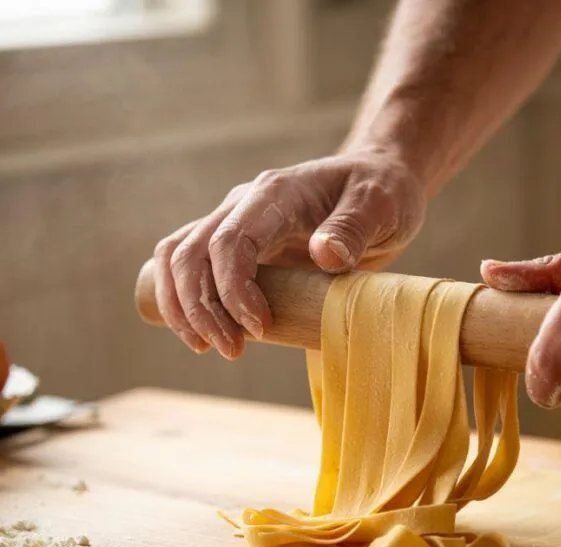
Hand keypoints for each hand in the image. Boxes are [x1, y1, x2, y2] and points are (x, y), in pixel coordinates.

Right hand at [153, 149, 425, 357]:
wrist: (379, 181)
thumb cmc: (383, 193)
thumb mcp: (382, 207)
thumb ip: (353, 228)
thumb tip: (323, 254)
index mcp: (276, 194)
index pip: (230, 241)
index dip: (234, 290)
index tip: (260, 328)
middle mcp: (245, 204)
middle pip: (190, 253)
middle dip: (201, 308)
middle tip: (232, 351)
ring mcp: (236, 222)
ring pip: (177, 258)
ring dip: (183, 307)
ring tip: (211, 348)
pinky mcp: (236, 243)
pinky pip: (188, 265)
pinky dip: (184, 300)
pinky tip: (202, 333)